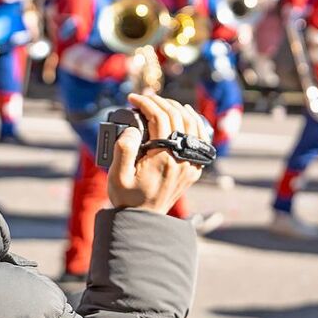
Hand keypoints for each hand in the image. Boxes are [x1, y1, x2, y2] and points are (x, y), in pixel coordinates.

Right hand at [107, 93, 206, 213]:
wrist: (144, 220)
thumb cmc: (127, 198)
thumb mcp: (117, 176)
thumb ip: (123, 149)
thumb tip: (132, 129)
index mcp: (164, 158)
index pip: (159, 118)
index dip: (146, 103)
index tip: (132, 98)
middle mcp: (182, 159)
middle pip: (176, 117)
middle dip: (160, 102)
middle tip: (144, 98)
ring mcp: (191, 163)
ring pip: (192, 123)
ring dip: (177, 108)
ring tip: (161, 102)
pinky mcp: (195, 168)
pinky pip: (201, 138)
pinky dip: (195, 121)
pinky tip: (186, 113)